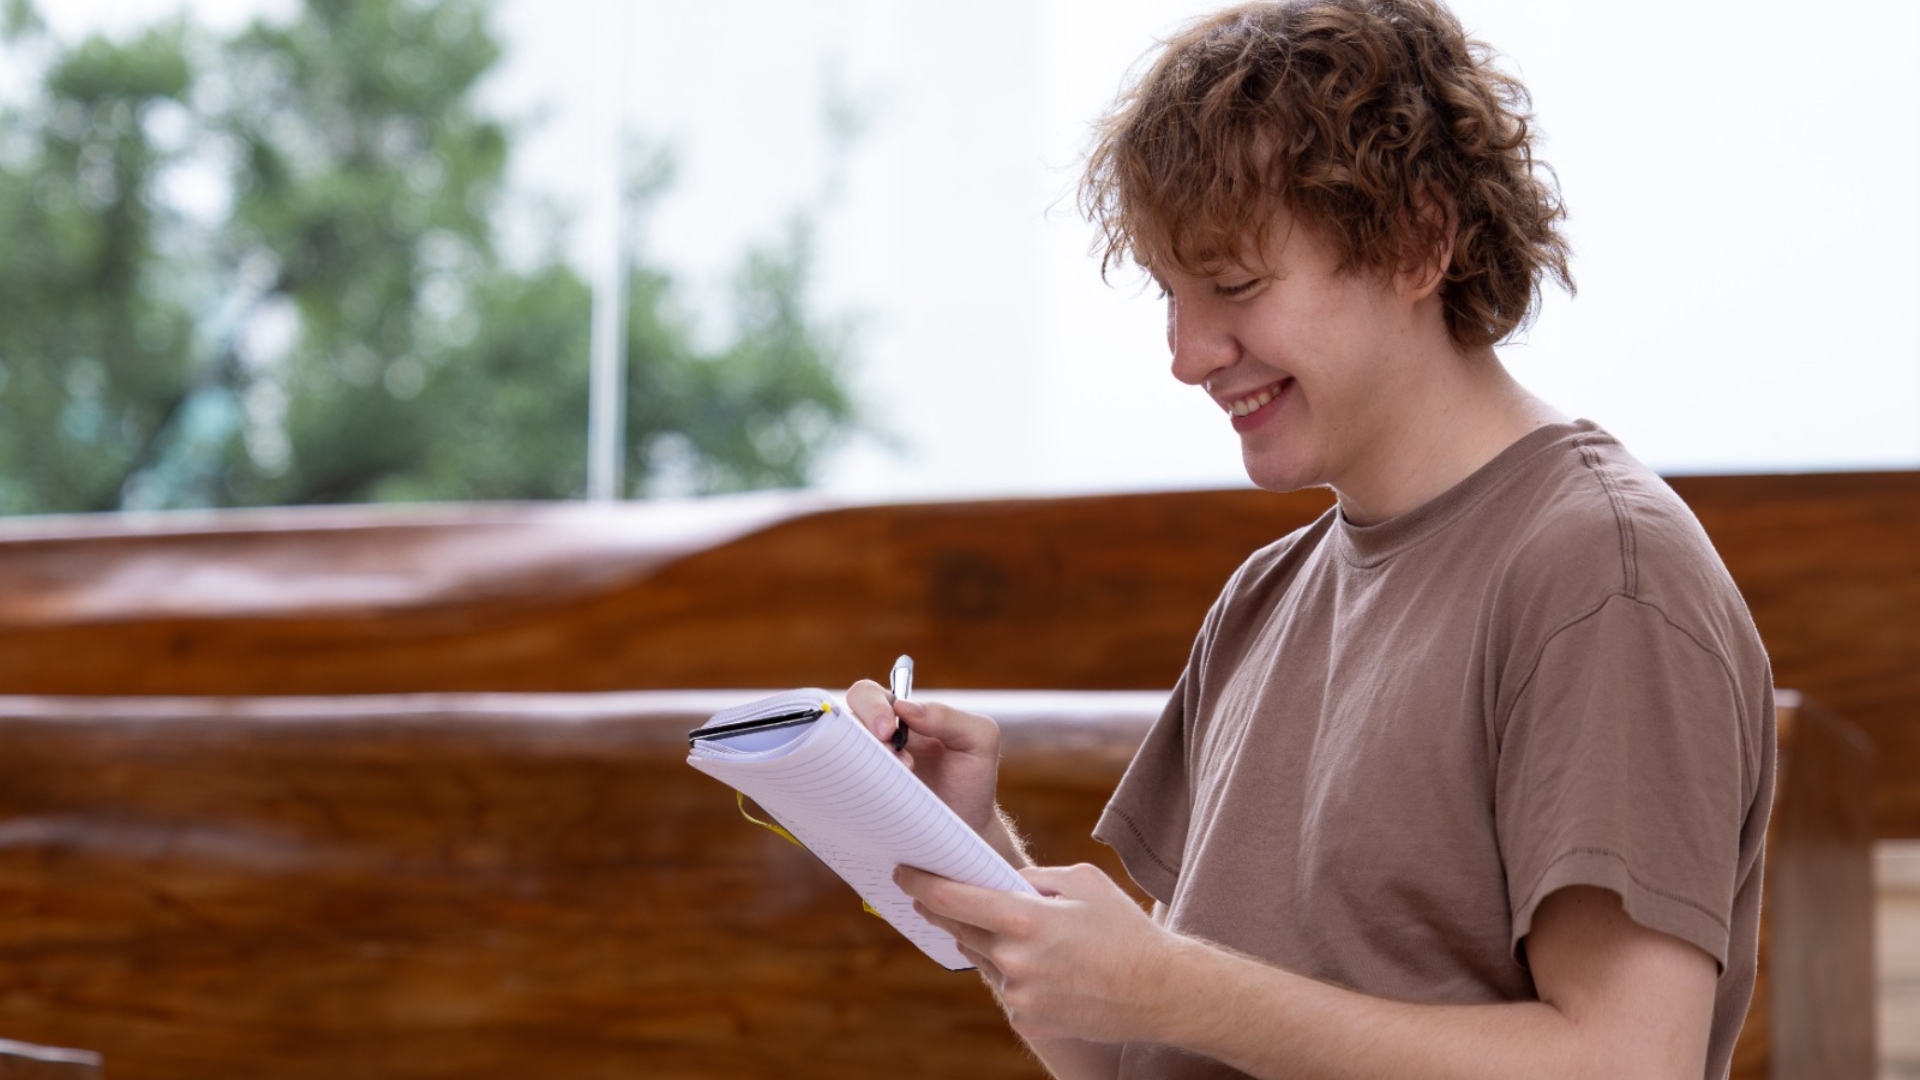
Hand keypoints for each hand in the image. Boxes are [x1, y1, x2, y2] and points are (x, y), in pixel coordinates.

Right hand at [845, 680, 1005, 843]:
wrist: (968, 829)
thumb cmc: (972, 779)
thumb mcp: (977, 740)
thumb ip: (948, 716)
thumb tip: (905, 706)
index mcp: (899, 716)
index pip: (867, 695)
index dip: (870, 707)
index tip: (889, 730)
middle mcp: (874, 739)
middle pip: (842, 722)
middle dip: (863, 737)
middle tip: (894, 760)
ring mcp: (862, 769)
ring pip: (836, 756)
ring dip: (861, 767)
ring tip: (896, 786)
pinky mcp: (856, 799)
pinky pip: (836, 790)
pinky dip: (850, 793)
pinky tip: (877, 805)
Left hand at [896, 862, 1177, 1044]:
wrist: (1160, 992)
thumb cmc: (1123, 929)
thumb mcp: (1082, 881)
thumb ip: (1033, 877)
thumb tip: (997, 878)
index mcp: (1026, 920)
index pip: (954, 900)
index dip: (922, 884)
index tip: (903, 872)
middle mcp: (1015, 961)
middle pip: (959, 930)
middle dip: (943, 911)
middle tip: (927, 896)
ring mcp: (1020, 996)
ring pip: (985, 959)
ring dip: (990, 943)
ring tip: (1021, 932)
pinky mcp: (1027, 1022)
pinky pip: (1007, 988)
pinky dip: (1016, 973)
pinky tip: (1048, 968)